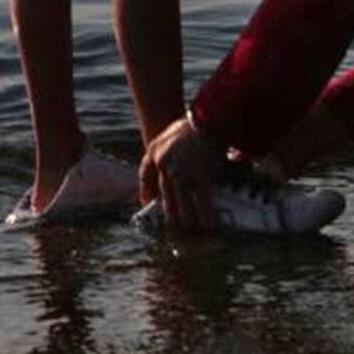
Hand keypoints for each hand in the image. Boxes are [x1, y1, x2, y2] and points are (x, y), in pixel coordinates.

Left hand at [138, 114, 223, 233]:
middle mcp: (164, 168)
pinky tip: (208, 226)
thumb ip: (165, 152)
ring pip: (182, 205)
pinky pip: (201, 203)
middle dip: (171, 217)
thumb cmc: (190, 125)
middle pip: (165, 198)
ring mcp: (181, 175)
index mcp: (154, 154)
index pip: (145, 176)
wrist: (206, 120)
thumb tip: (169, 170)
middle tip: (174, 231)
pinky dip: (205, 216)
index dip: (145, 192)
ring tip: (191, 233)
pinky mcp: (199, 179)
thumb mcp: (168, 135)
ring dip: (188, 221)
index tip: (148, 203)